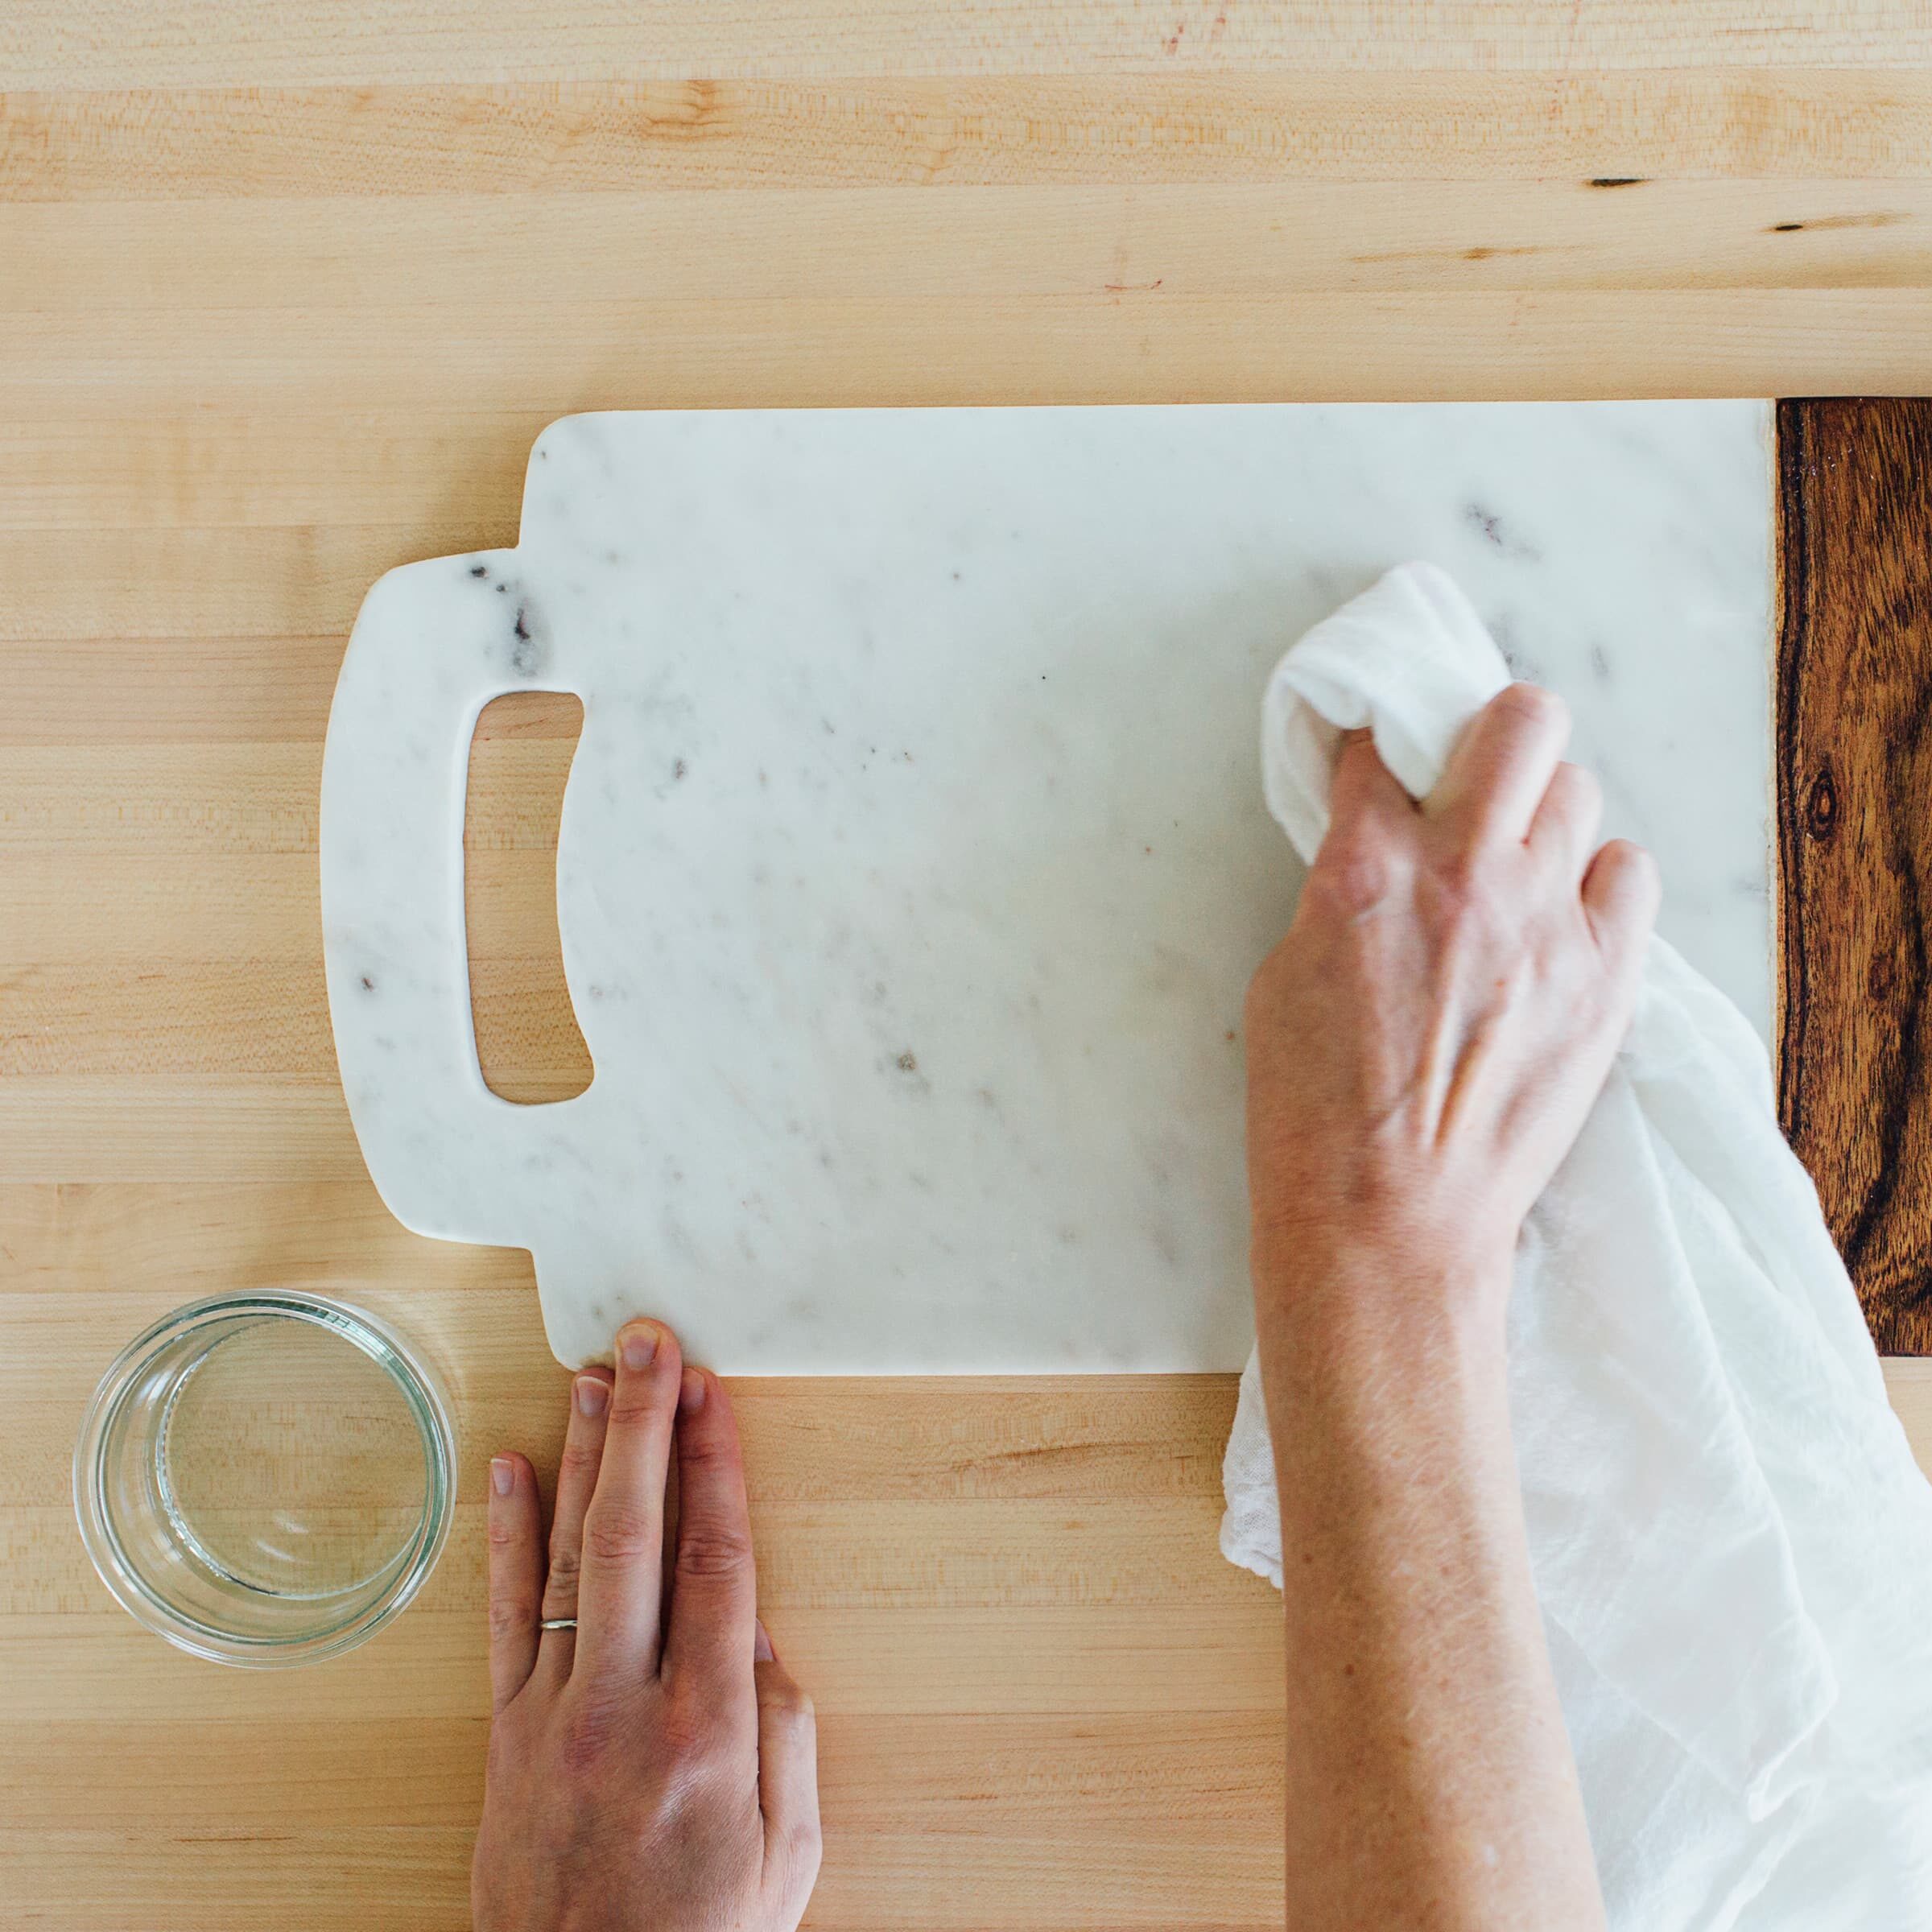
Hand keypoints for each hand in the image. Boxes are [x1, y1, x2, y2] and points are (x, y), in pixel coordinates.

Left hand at [473, 1319, 820, 1931]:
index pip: (716, 1562)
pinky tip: (509, 1469)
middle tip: (649, 1344)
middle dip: (645, 1428)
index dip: (716, 1467)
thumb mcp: (789, 1853)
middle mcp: (625, 1709)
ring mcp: (553, 1719)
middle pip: (637, 1536)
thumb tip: (760, 1630)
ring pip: (568, 1561)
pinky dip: (504, 1539)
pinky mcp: (503, 1739)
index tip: (714, 1397)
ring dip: (582, 1459)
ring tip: (591, 1376)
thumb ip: (787, 1733)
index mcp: (708, 1731)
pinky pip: (502, 1621)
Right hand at [1244, 683, 1657, 1336]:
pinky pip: (1631, 872)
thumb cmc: (1314, 1116)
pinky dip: (1601, 880)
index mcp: (1366, 870)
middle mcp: (1465, 875)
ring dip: (1542, 815)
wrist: (1389, 1222)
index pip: (1379, 743)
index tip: (1379, 761)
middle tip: (1476, 777)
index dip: (1376, 744)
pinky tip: (1567, 916)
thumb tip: (1377, 859)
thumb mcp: (1281, 981)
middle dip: (1493, 732)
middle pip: (1519, 722)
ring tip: (1519, 865)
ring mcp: (1546, 923)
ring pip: (1578, 791)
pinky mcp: (1607, 978)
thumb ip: (1339, 896)